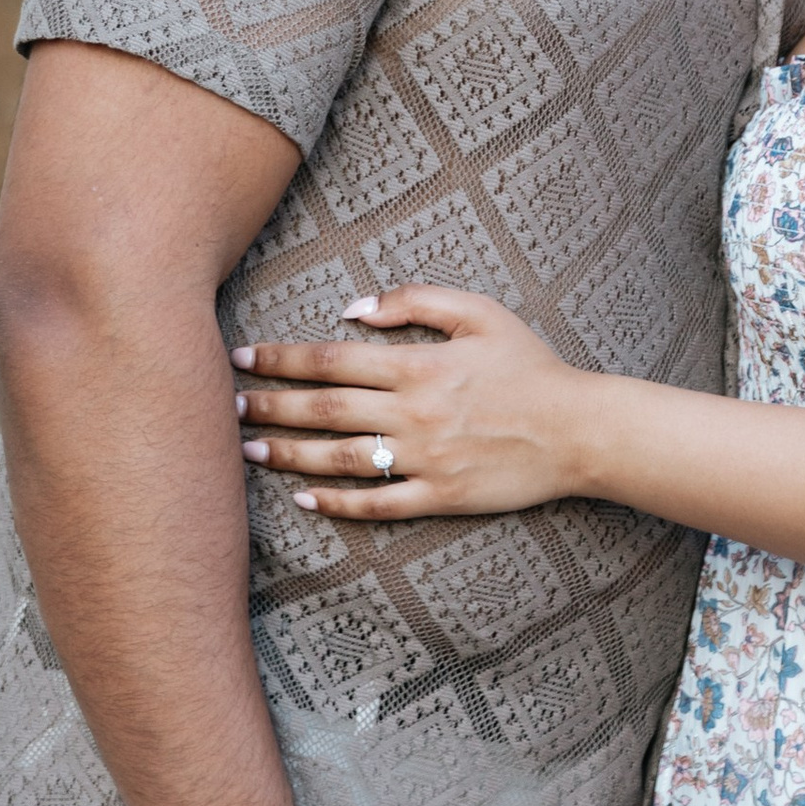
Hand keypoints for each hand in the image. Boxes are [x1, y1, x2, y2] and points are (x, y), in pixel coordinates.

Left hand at [233, 287, 592, 517]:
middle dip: (270, 407)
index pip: (332, 359)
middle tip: (226, 407)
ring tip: (248, 451)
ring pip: (341, 459)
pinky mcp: (441, 497)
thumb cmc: (529, 365)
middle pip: (324, 409)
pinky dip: (338, 503)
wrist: (578, 429)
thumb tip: (352, 308)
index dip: (281, 358)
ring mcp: (425, 459)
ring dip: (289, 455)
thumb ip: (414, 300)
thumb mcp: (479, 312)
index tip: (242, 357)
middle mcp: (414, 413)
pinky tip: (305, 498)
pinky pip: (379, 505)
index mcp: (419, 364)